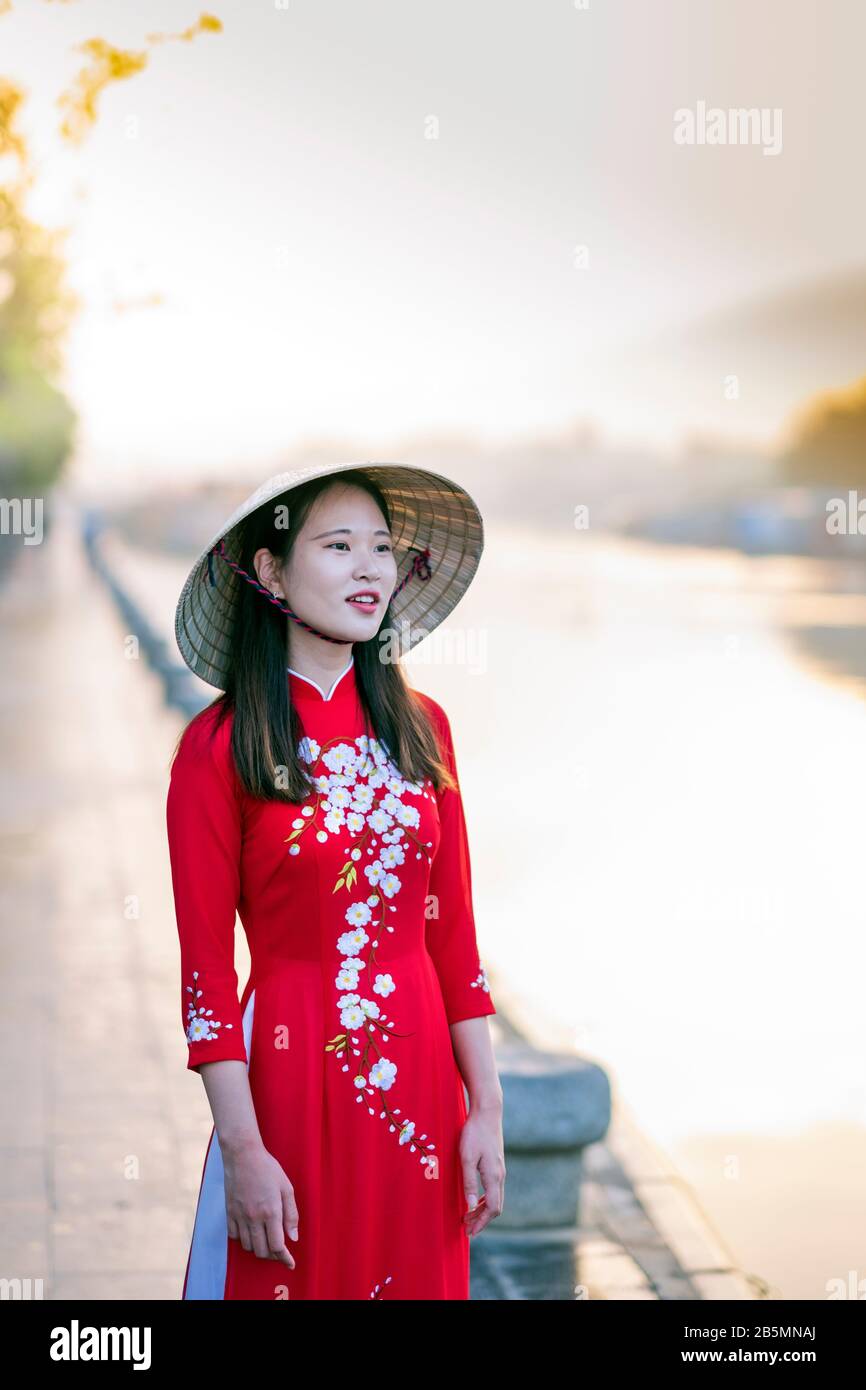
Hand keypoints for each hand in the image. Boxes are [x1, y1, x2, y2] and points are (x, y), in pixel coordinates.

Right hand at [222, 1138, 298, 1268]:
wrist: (243, 1155)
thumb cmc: (268, 1169)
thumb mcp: (286, 1188)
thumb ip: (291, 1214)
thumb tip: (293, 1238)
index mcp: (271, 1211)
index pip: (277, 1246)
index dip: (285, 1258)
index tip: (290, 1264)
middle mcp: (254, 1217)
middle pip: (262, 1251)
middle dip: (273, 1256)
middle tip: (280, 1252)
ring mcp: (240, 1216)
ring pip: (248, 1246)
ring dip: (258, 1248)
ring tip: (266, 1241)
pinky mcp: (229, 1213)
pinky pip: (234, 1237)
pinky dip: (244, 1240)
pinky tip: (251, 1232)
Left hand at [459, 1107, 504, 1236]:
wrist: (487, 1112)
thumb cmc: (474, 1133)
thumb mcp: (466, 1157)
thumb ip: (468, 1182)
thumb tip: (468, 1206)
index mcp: (494, 1177)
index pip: (492, 1209)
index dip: (481, 1222)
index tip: (469, 1232)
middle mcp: (500, 1176)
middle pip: (495, 1206)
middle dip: (481, 1220)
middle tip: (466, 1229)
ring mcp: (500, 1169)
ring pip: (495, 1198)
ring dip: (482, 1210)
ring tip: (468, 1217)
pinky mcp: (497, 1164)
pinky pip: (494, 1189)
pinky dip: (485, 1199)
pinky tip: (474, 1199)